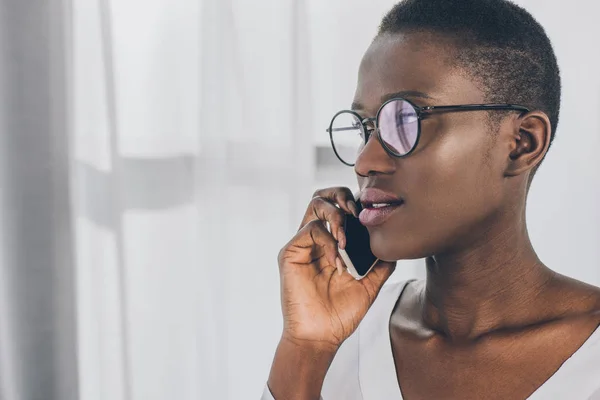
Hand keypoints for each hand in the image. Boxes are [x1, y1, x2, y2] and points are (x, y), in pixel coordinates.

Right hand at [277, 187, 395, 350]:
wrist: (321, 336)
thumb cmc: (341, 313)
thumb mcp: (370, 283)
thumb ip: (381, 262)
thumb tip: (395, 244)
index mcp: (331, 243)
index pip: (340, 207)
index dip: (355, 202)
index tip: (371, 214)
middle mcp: (315, 239)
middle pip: (324, 196)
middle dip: (342, 196)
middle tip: (356, 212)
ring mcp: (302, 244)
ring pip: (316, 204)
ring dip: (337, 216)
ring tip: (346, 238)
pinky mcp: (290, 252)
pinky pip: (310, 229)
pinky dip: (328, 240)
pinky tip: (337, 260)